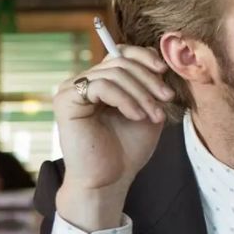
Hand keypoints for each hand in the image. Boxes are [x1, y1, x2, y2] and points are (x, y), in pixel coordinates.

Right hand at [53, 45, 173, 229]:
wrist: (109, 181)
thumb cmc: (127, 150)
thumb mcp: (148, 111)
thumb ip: (151, 86)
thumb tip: (163, 59)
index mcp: (101, 81)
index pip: (121, 53)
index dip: (145, 57)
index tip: (165, 71)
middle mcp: (84, 81)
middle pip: (120, 61)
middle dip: (149, 79)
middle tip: (167, 99)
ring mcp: (72, 90)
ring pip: (114, 73)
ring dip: (142, 94)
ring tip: (155, 116)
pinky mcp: (66, 101)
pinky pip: (101, 86)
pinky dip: (125, 99)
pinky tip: (137, 116)